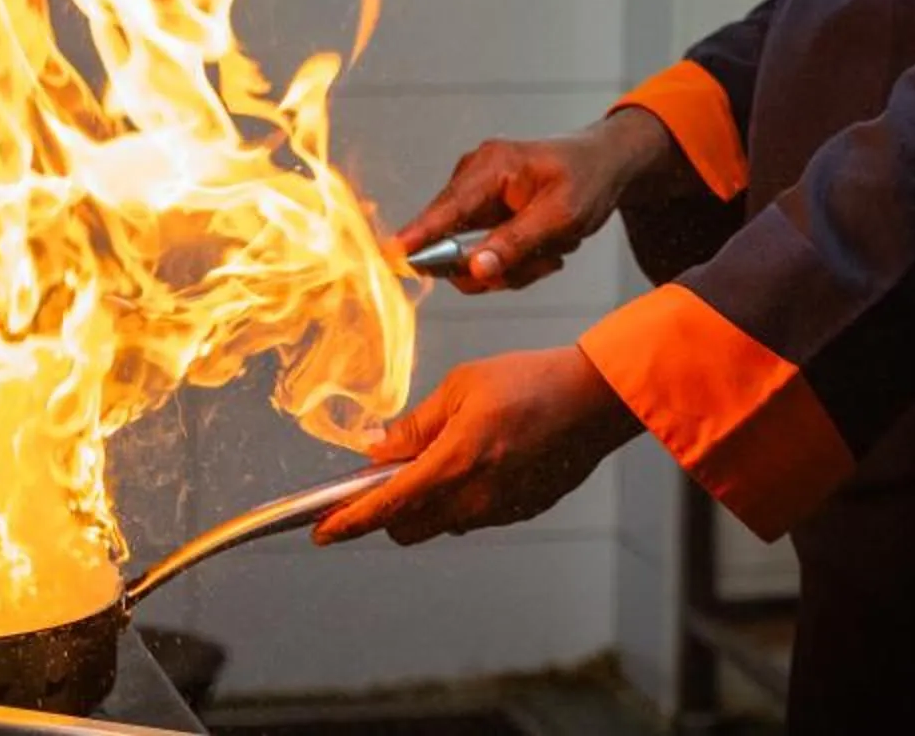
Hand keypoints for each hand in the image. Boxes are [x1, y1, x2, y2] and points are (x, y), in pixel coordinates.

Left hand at [312, 348, 642, 545]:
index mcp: (453, 464)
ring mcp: (499, 511)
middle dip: (383, 512)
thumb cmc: (529, 382)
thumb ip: (415, 425)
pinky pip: (471, 516)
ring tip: (431, 461)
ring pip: (439, 524)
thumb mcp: (460, 387)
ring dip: (421, 505)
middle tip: (378, 481)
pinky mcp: (519, 512)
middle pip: (406, 528)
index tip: (320, 532)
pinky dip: (455, 499)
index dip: (347, 522)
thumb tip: (375, 448)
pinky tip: (470, 463)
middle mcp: (475, 499)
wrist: (594, 399)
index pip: (386, 507)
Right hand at [393, 109, 674, 292]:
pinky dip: (514, 260)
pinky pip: (484, 251)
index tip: (390, 257)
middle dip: (498, 264)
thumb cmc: (587, 180)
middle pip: (455, 242)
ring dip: (512, 265)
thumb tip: (474, 269)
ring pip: (472, 254)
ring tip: (552, 251)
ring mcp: (476, 194)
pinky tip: (543, 247)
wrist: (604, 164)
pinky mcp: (483, 210)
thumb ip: (516, 243)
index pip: (445, 210)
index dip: (418, 238)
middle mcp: (474, 176)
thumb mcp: (561, 217)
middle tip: (544, 261)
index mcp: (491, 167)